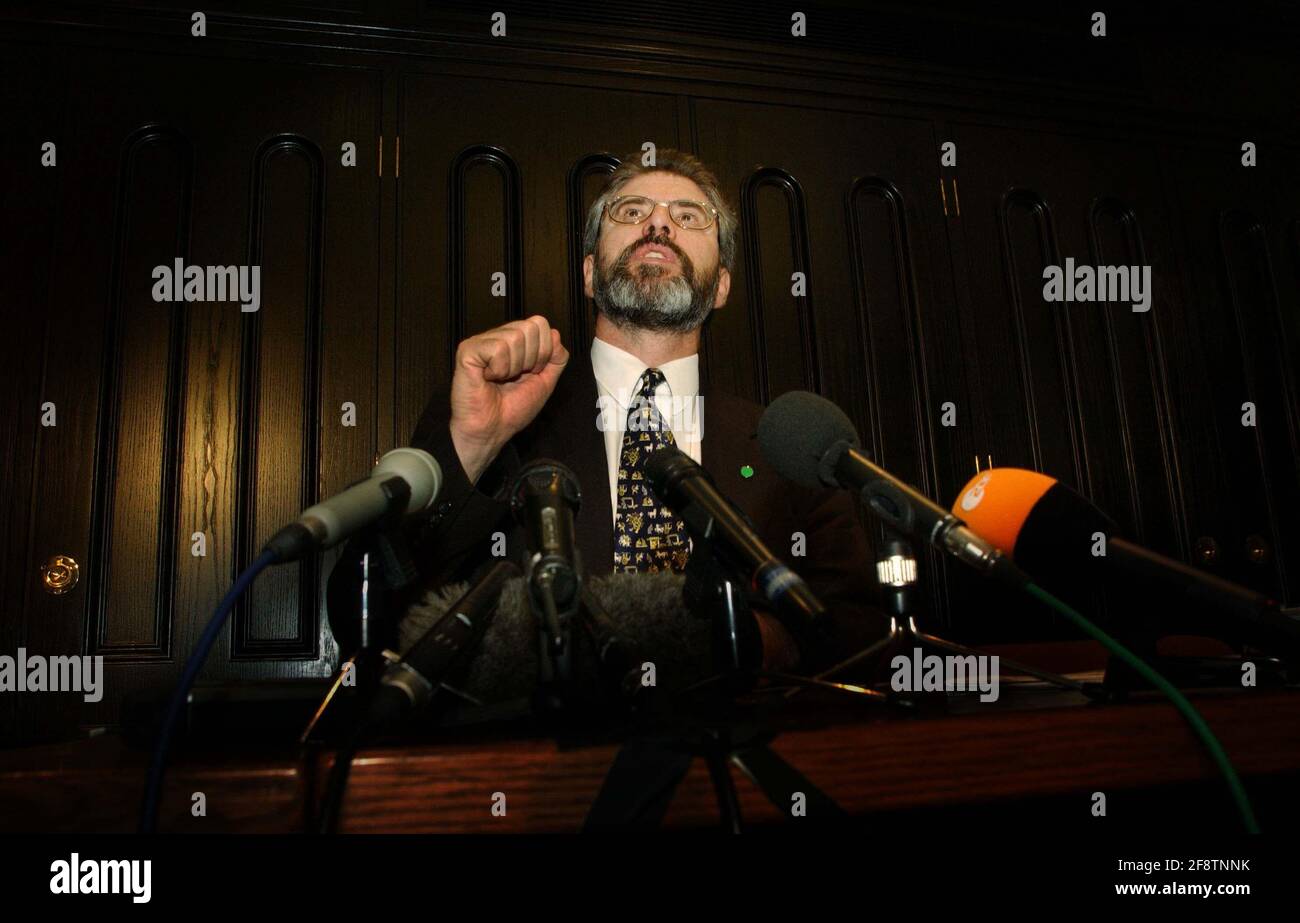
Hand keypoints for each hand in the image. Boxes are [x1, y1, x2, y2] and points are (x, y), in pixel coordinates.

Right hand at [448, 315, 569, 482]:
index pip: (540, 324)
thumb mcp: (545, 381)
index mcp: (515, 341)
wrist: (492, 430)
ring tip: (500, 379)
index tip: (531, 372)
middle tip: (515, 377)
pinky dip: (499, 369)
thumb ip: (556, 358)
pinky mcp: (468, 350)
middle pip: (531, 326)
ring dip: (514, 367)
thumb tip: (555, 334)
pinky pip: (498, 349)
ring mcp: (482, 342)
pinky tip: (488, 378)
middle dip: (531, 359)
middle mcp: (498, 336)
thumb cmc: (513, 409)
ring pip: (515, 337)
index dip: (544, 351)